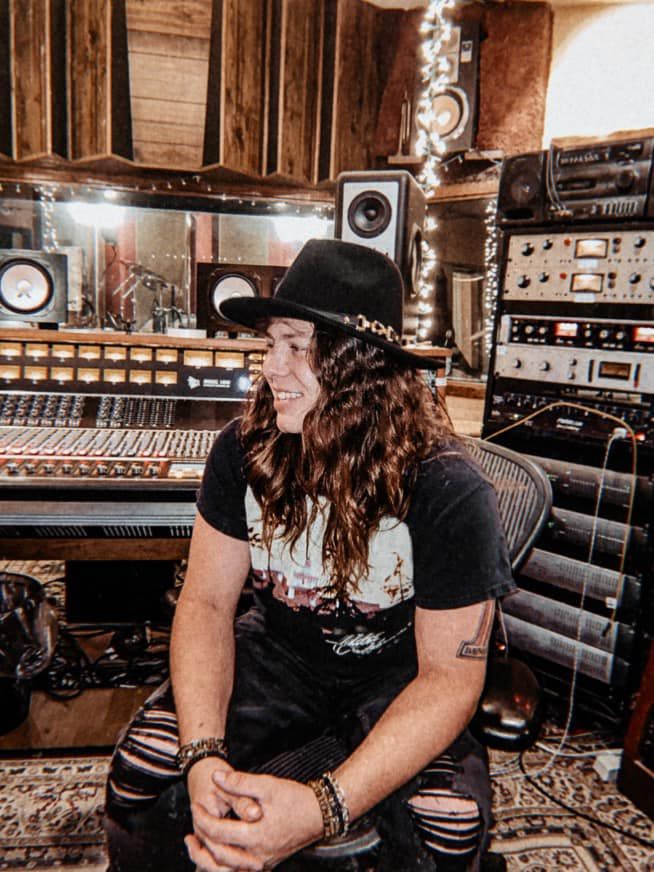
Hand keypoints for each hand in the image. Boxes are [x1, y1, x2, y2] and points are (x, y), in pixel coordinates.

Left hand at [185, 769, 323, 870]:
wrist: (320, 814)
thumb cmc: (295, 799)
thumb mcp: (267, 785)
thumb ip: (239, 782)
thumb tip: (216, 778)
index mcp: (256, 836)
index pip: (218, 833)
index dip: (202, 819)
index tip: (194, 806)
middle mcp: (258, 856)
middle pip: (218, 859)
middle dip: (200, 845)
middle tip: (189, 830)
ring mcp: (263, 863)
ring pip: (228, 871)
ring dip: (209, 861)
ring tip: (197, 846)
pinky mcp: (266, 863)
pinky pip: (239, 871)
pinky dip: (224, 865)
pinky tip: (216, 854)